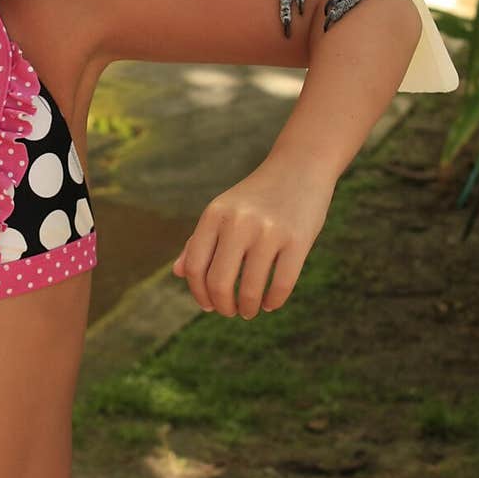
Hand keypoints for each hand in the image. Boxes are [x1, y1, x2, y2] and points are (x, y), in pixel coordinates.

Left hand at [172, 157, 335, 317]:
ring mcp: (269, 231)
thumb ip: (199, 240)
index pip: (195, 268)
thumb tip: (178, 273)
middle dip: (223, 306)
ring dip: (248, 308)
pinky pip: (281, 284)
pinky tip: (270, 303)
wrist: (300, 166)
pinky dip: (273, 302)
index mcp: (214, 215)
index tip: (208, 305)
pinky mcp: (298, 239)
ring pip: (250, 289)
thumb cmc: (256, 196)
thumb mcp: (222, 210)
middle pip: (219, 282)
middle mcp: (238, 222)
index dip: (199, 294)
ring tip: (250, 310)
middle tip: (230, 312)